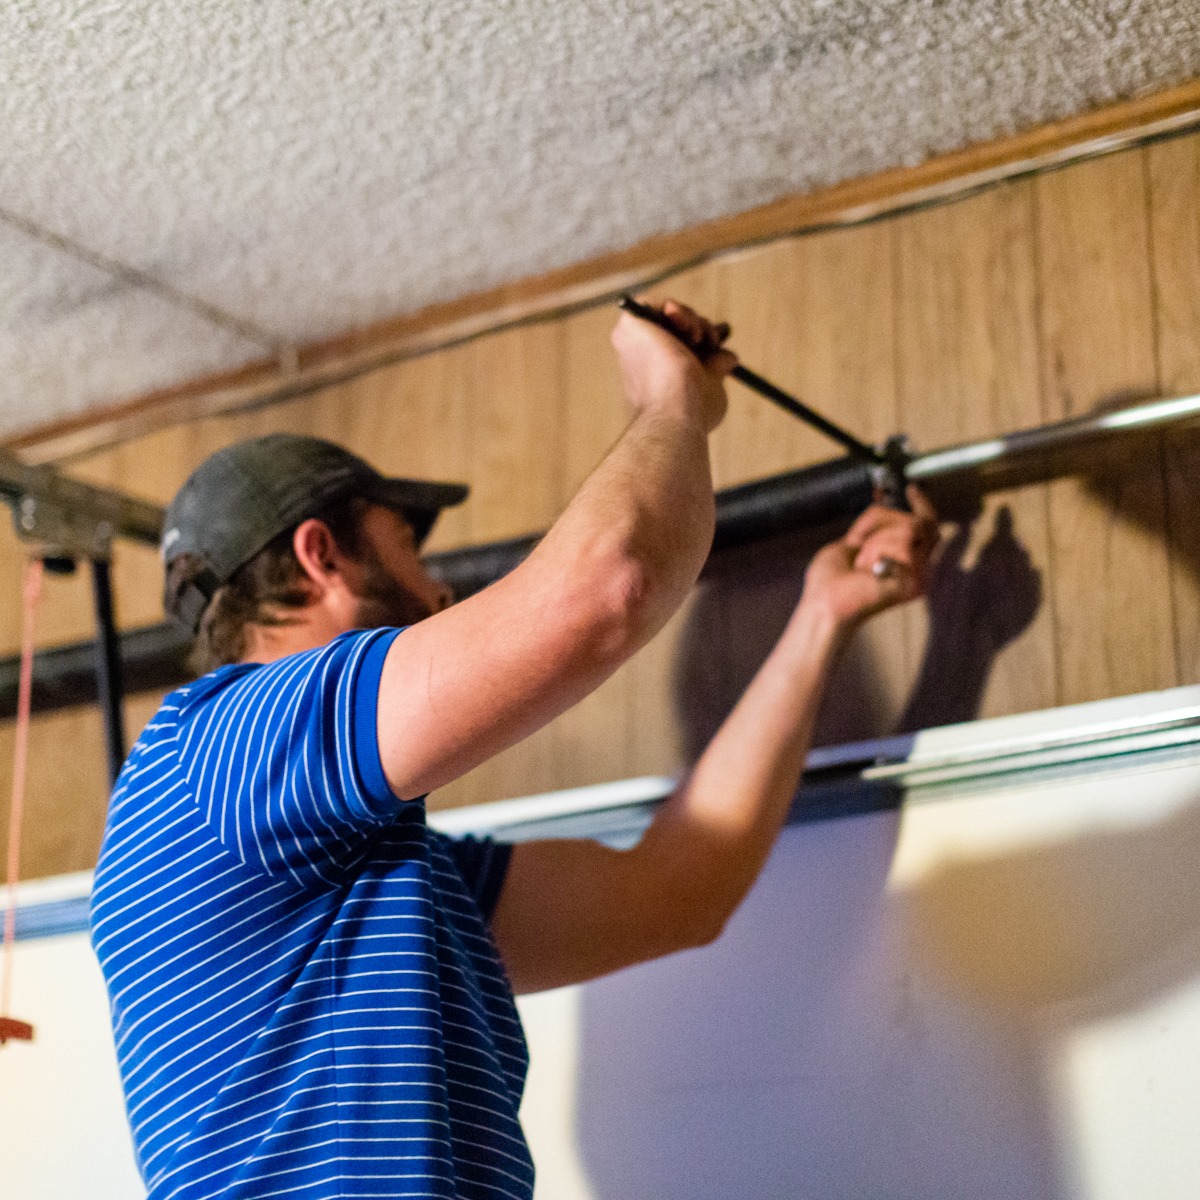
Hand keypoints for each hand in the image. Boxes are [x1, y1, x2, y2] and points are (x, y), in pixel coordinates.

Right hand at [611, 298, 736, 432]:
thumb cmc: (693, 410)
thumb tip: (730, 357)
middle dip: (699, 327)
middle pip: (672, 327)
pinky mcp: (628, 326)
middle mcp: (640, 359)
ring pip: (665, 314)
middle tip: (711, 340)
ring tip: (699, 339)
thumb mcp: (712, 388)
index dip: (700, 338)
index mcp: (656, 375)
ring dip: (693, 320)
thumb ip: (717, 370)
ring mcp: (632, 343)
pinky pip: (652, 303)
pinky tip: (685, 328)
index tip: (716, 341)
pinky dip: (675, 309)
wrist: (675, 410)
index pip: (677, 347)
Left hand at [797, 487, 939, 633]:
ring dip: (878, 538)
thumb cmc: (829, 583)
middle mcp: (918, 570)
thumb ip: (868, 529)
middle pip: (924, 523)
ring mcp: (919, 575)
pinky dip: (879, 547)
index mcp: (904, 564)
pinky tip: (866, 567)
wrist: (825, 604)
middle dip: (888, 520)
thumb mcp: (847, 544)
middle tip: (862, 537)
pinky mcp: (916, 579)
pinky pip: (906, 540)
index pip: (927, 529)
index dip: (922, 506)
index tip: (912, 489)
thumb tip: (881, 508)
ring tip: (861, 562)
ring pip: (913, 527)